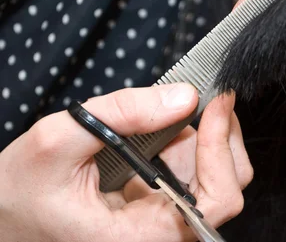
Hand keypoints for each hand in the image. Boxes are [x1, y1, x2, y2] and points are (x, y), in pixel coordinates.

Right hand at [0, 84, 251, 241]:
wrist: (2, 217)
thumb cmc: (18, 193)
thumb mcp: (56, 142)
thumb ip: (121, 114)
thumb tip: (184, 96)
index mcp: (141, 237)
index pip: (216, 200)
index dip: (222, 150)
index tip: (215, 104)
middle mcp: (160, 236)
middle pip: (225, 187)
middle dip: (218, 137)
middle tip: (206, 99)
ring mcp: (161, 223)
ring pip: (213, 179)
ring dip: (201, 139)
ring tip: (170, 116)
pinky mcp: (157, 209)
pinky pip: (191, 176)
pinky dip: (185, 145)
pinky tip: (162, 131)